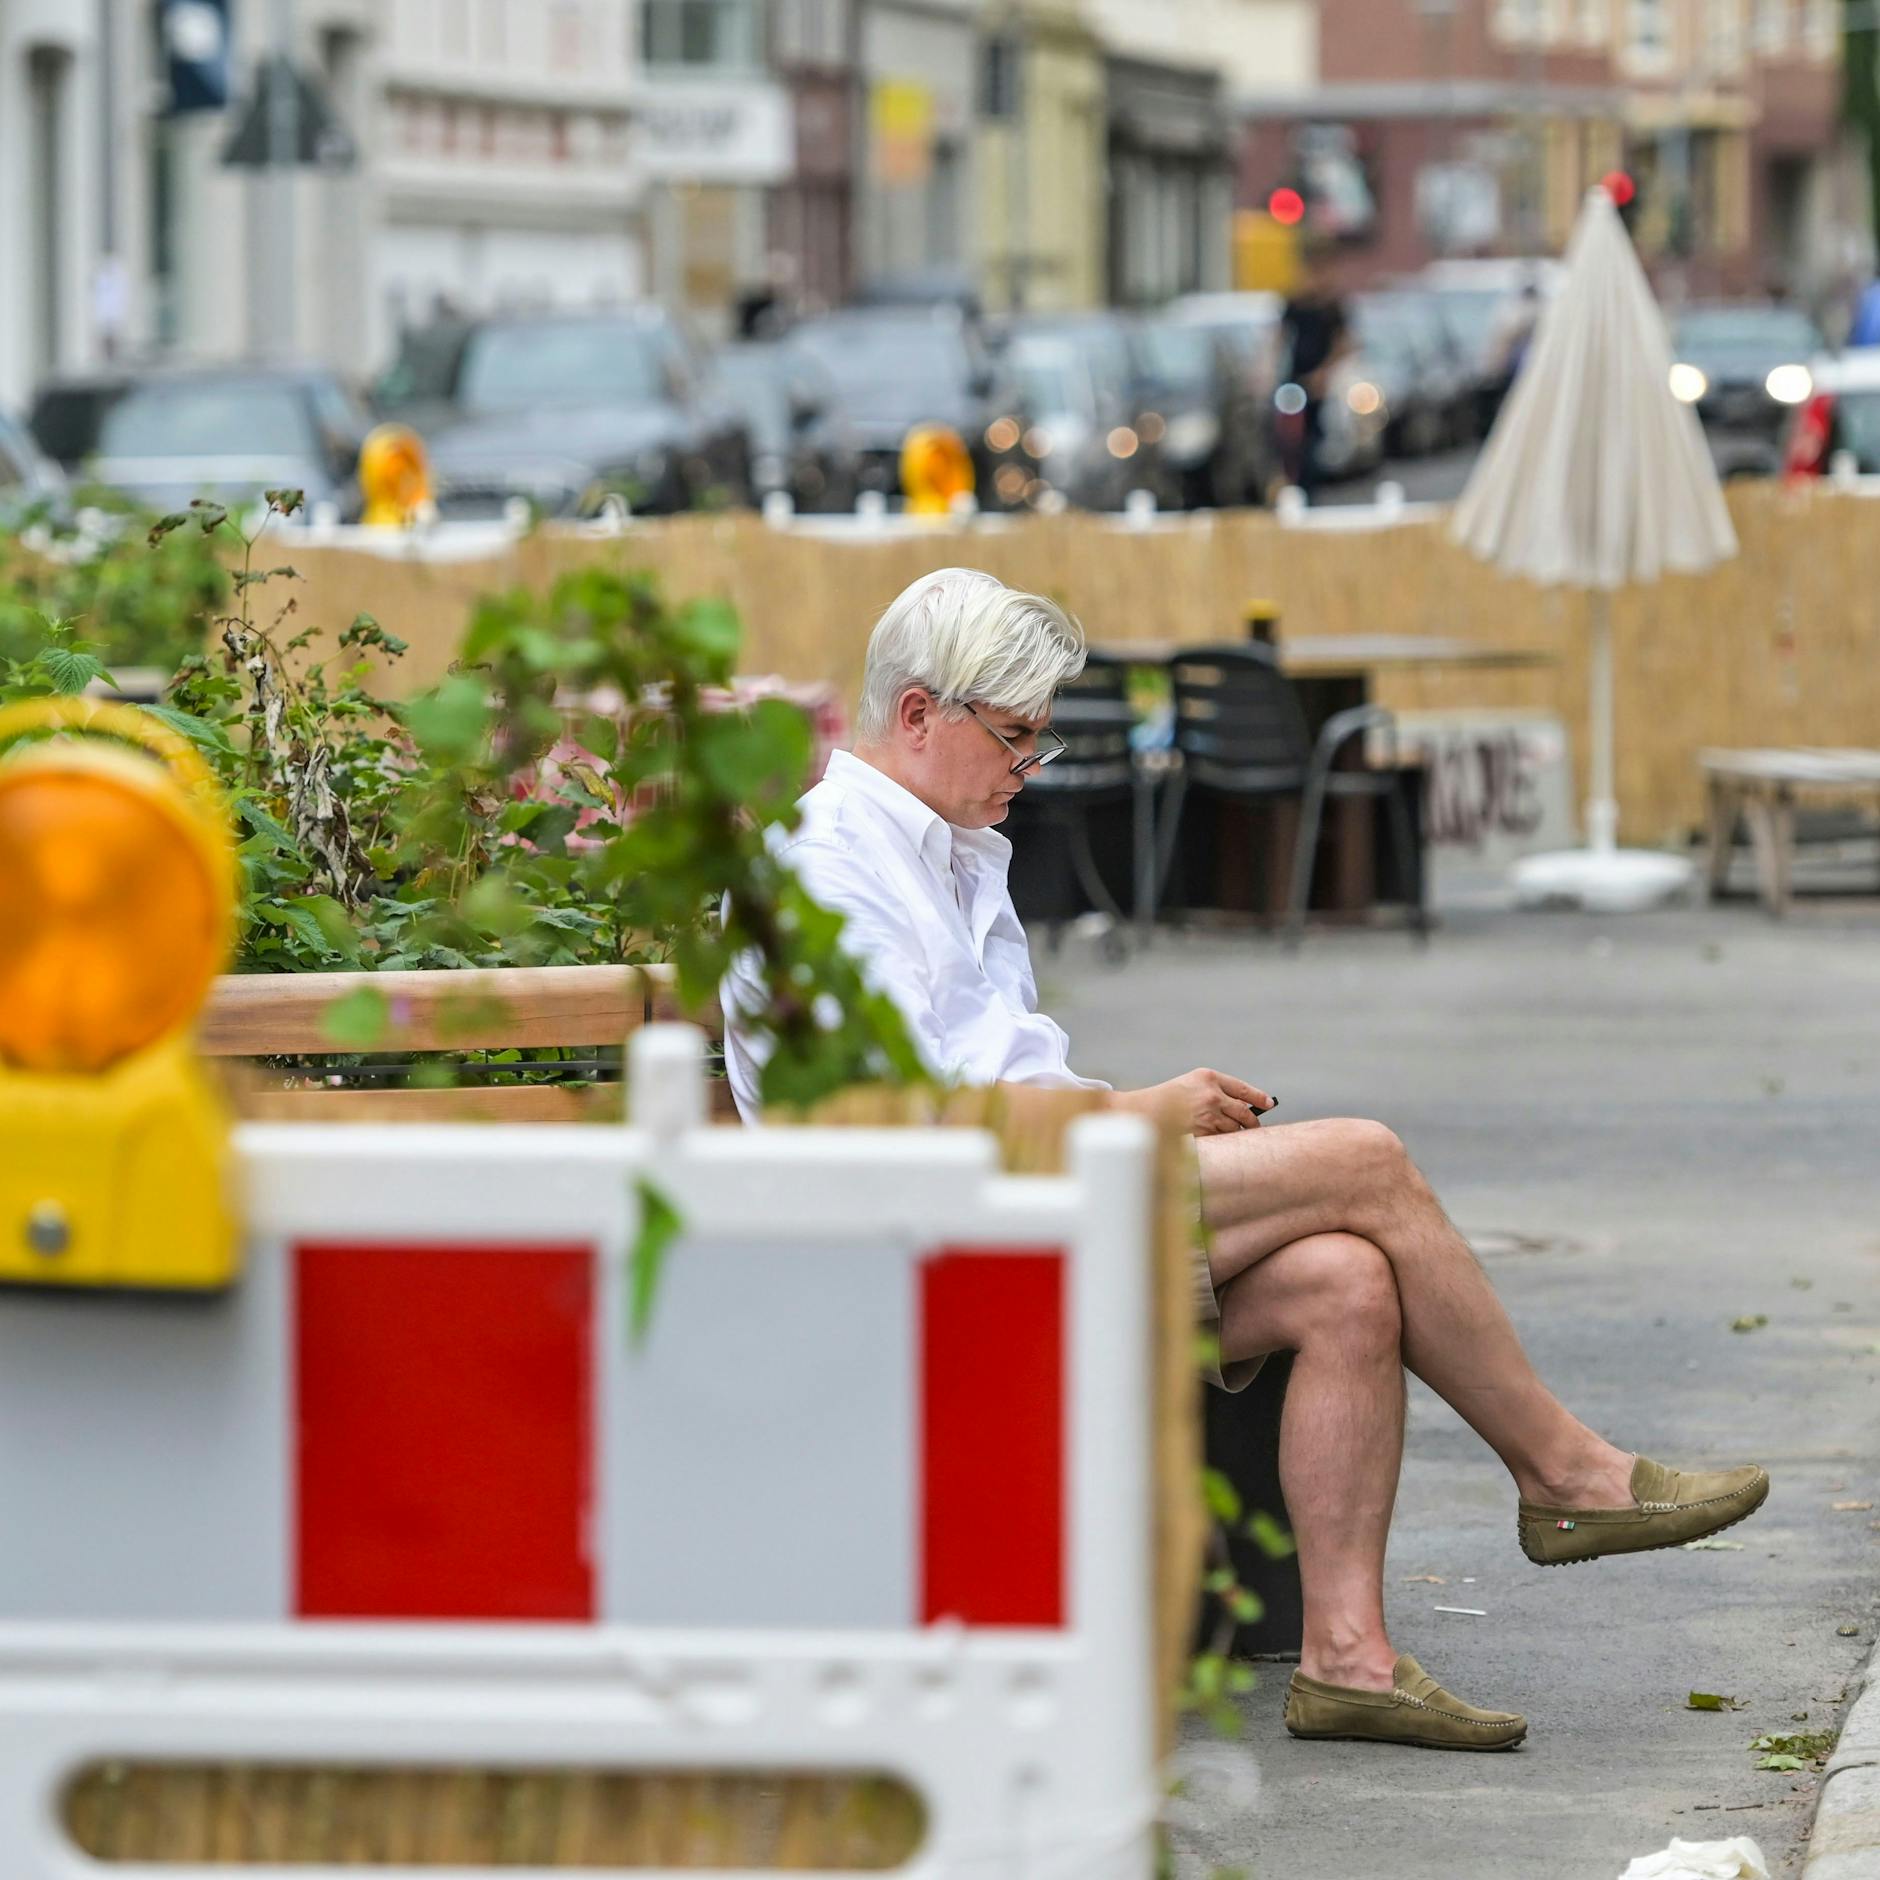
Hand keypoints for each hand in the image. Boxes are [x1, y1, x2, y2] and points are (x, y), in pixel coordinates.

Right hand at [1114, 1069, 1274, 1137]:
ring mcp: (1209, 1114)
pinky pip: (1223, 1139)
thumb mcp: (1193, 1083)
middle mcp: (1212, 1094)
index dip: (1259, 1098)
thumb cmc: (1169, 1097)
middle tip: (1254, 1126)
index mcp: (1209, 1077)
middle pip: (1244, 1112)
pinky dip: (1224, 1141)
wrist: (1145, 1111)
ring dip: (1237, 1133)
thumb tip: (1245, 1107)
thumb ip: (1217, 1091)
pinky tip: (1220, 1140)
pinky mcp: (1204, 1131)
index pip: (1243, 1089)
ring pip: (1235, 1128)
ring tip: (1233, 1134)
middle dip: (1252, 1121)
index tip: (1269, 1103)